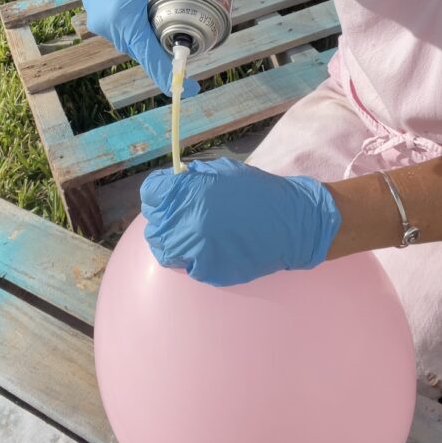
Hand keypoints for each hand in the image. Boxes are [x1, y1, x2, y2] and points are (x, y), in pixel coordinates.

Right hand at [78, 0, 241, 95]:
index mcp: (123, 18)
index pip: (151, 59)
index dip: (172, 77)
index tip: (190, 88)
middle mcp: (106, 24)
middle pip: (143, 47)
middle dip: (165, 46)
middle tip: (189, 40)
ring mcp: (97, 17)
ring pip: (131, 36)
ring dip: (150, 32)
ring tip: (172, 21)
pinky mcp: (95, 7)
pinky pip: (121, 24)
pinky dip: (137, 21)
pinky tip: (151, 7)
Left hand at [140, 157, 341, 285]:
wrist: (290, 222)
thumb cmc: (257, 191)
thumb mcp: (222, 171)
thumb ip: (192, 177)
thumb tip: (171, 183)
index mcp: (188, 192)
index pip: (151, 193)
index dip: (158, 194)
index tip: (165, 197)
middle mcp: (186, 221)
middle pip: (154, 225)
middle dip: (164, 220)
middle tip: (179, 219)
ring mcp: (196, 249)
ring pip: (165, 251)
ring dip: (173, 243)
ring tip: (190, 237)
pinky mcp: (208, 271)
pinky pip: (188, 267)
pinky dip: (193, 260)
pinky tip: (209, 250)